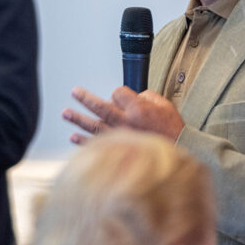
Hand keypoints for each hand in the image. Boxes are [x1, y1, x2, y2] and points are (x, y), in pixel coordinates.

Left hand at [62, 85, 184, 144]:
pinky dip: (83, 142)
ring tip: (65, 113)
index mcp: (137, 109)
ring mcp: (120, 137)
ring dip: (78, 119)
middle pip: (100, 107)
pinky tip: (72, 137)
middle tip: (74, 92)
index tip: (119, 97)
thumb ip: (147, 96)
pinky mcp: (118, 150)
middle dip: (85, 98)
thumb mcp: (165, 105)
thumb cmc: (173, 130)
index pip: (117, 93)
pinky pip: (97, 145)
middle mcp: (125, 122)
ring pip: (94, 126)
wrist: (179, 153)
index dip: (118, 93)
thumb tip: (134, 97)